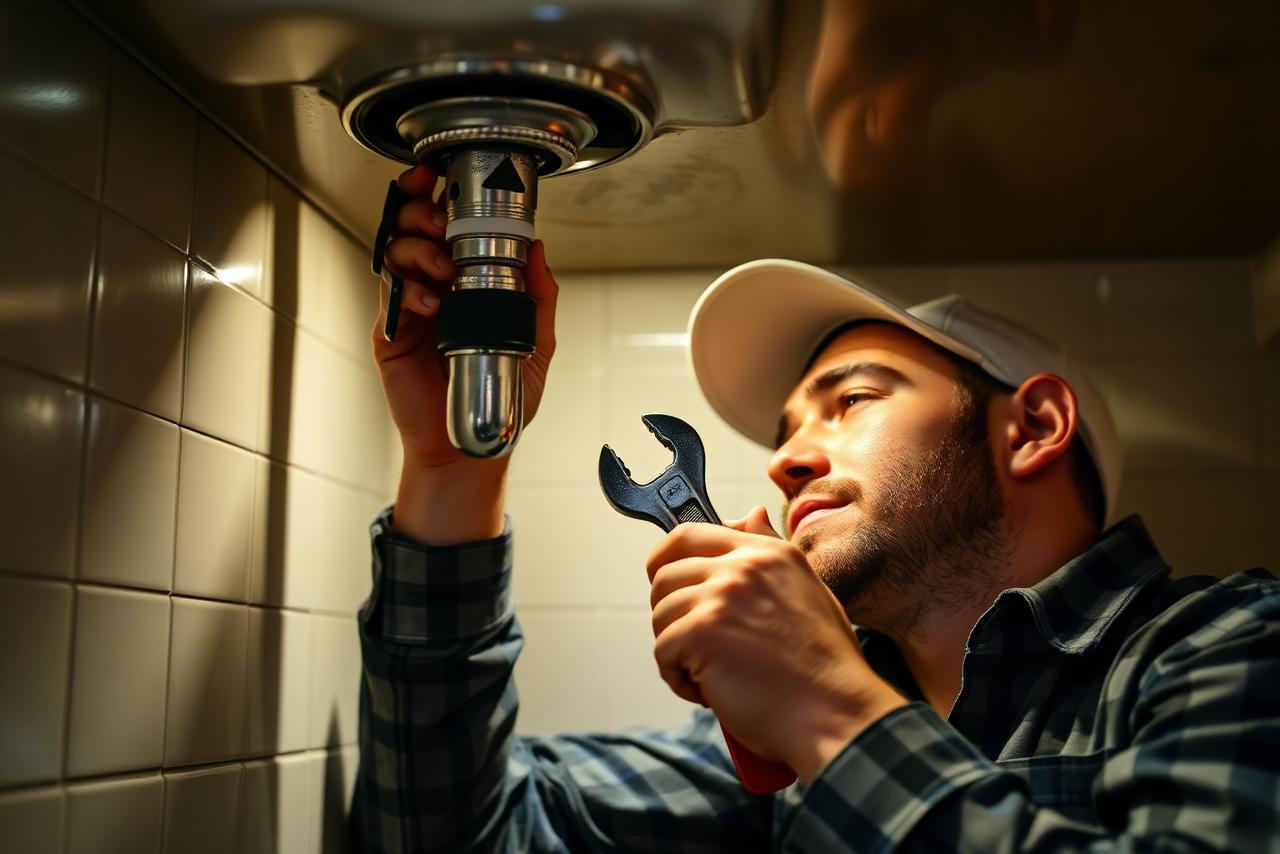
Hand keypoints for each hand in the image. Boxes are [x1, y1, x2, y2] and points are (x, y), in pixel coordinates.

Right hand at [372, 164, 558, 473]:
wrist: (471, 445)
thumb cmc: (501, 396)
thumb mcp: (536, 343)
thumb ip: (539, 297)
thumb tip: (539, 249)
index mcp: (465, 279)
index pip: (446, 223)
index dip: (438, 194)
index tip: (441, 176)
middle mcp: (433, 285)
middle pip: (411, 225)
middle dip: (421, 210)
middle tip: (438, 221)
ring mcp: (410, 307)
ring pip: (395, 252)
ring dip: (417, 247)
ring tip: (440, 266)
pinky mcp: (392, 333)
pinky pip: (391, 297)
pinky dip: (411, 292)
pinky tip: (432, 304)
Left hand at [646, 507, 906, 782]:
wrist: (838, 714)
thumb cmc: (826, 668)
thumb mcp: (809, 592)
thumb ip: (771, 558)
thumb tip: (751, 514)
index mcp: (768, 553)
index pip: (691, 534)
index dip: (664, 558)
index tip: (662, 581)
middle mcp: (744, 566)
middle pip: (666, 575)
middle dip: (669, 613)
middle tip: (694, 646)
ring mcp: (722, 597)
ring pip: (661, 614)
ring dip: (676, 650)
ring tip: (711, 675)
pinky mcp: (703, 633)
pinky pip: (663, 650)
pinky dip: (677, 677)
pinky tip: (708, 692)